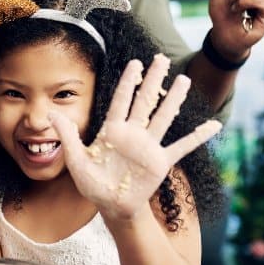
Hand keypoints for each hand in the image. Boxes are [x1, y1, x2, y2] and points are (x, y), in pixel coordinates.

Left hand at [50, 55, 220, 220]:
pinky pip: (182, 147)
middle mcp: (133, 133)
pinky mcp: (160, 162)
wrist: (112, 206)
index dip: (128, 82)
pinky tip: (214, 126)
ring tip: (184, 80)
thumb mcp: (76, 161)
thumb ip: (68, 137)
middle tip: (161, 58)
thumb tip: (49, 114)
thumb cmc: (93, 184)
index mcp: (112, 130)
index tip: (134, 63)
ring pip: (163, 117)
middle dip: (153, 80)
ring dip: (174, 100)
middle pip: (145, 101)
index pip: (121, 100)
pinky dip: (198, 137)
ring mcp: (149, 146)